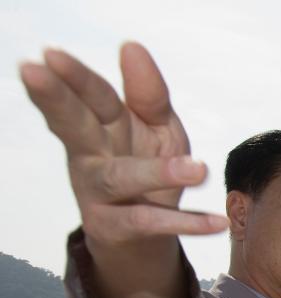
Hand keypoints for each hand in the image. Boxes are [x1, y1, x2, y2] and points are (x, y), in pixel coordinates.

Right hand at [19, 44, 227, 246]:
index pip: (90, 96)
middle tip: (35, 72)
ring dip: (158, 173)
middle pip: (73, 124)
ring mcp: (98, 192)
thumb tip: (131, 46)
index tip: (51, 54)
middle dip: (56, 100)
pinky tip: (217, 222)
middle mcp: (89, 155)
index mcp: (101, 124)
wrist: (141, 240)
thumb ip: (149, 94)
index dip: (73, 76)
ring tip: (199, 169)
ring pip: (120, 178)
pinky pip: (151, 223)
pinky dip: (186, 223)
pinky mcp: (114, 227)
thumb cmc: (148, 167)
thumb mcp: (156, 128)